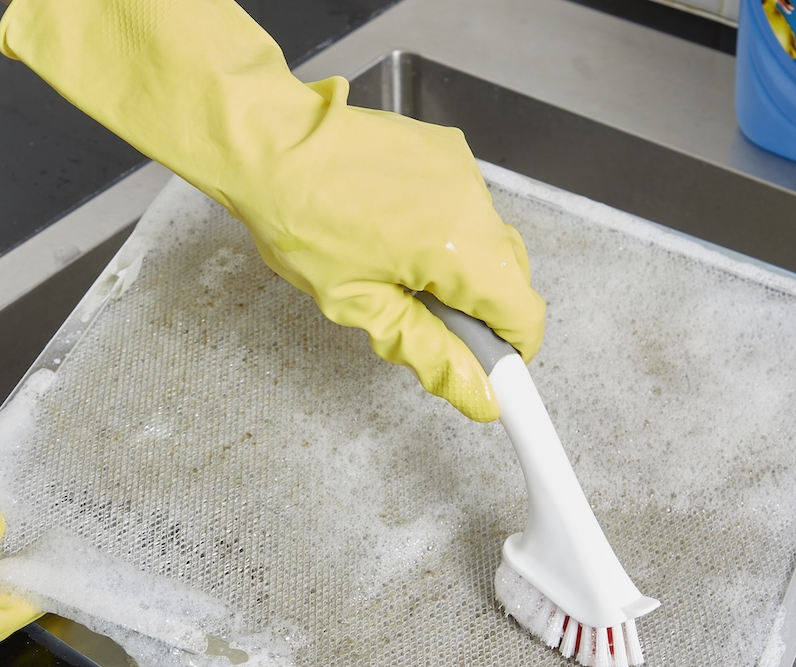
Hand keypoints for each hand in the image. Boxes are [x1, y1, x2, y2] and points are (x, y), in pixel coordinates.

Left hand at [233, 77, 544, 421]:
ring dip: (460, 264)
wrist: (271, 144)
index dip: (512, 349)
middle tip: (424, 316)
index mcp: (457, 249)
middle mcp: (473, 204)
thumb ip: (428, 352)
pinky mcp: (449, 150)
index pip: (524, 314)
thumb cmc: (299, 219)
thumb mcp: (360, 304)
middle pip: (511, 276)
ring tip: (397, 264)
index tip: (492, 368)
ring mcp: (464, 172)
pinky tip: (395, 226)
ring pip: (488, 240)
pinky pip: (466, 204)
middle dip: (479, 308)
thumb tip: (476, 393)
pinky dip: (445, 226)